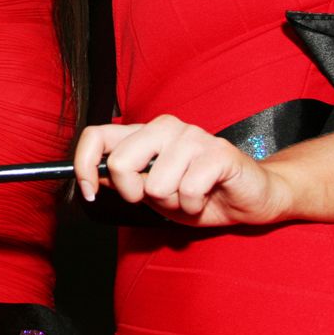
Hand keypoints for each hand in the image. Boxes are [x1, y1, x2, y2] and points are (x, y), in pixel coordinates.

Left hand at [73, 115, 290, 226]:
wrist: (250, 199)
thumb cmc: (200, 194)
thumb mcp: (153, 193)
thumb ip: (124, 181)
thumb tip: (89, 177)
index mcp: (144, 134)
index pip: (97, 135)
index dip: (83, 164)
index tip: (89, 193)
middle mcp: (164, 127)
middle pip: (119, 163)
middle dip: (135, 193)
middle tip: (160, 198)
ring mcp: (191, 136)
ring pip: (155, 184)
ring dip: (172, 204)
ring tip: (190, 197)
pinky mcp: (217, 152)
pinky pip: (187, 191)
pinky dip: (193, 206)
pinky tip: (205, 198)